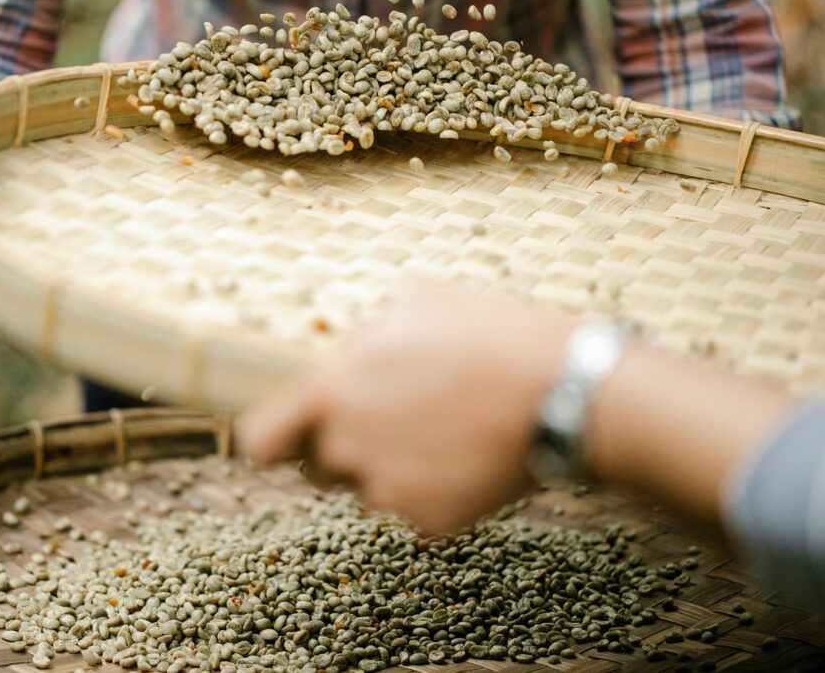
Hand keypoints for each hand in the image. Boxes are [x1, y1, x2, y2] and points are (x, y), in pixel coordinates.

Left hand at [238, 288, 574, 535]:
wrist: (564, 393)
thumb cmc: (489, 335)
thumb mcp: (414, 303)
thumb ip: (363, 336)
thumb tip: (351, 351)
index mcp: (331, 393)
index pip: (260, 441)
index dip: (272, 439)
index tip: (290, 435)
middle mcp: (347, 449)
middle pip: (319, 466)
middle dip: (342, 448)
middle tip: (394, 420)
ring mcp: (388, 491)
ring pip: (369, 488)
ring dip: (391, 467)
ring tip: (444, 429)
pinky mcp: (429, 521)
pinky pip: (415, 507)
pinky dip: (435, 489)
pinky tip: (469, 454)